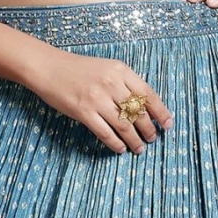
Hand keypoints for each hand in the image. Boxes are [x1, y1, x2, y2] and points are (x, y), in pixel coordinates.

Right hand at [26, 49, 172, 154]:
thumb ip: (125, 83)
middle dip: (149, 129)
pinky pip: (105, 132)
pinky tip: (121, 149)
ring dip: (134, 139)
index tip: (168, 124)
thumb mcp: (107, 68)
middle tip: (152, 139)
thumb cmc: (79, 69)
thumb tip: (144, 107)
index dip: (161, 112)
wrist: (50, 68)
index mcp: (120, 71)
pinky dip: (116, 143)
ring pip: (124, 125)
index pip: (148, 94)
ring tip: (140, 148)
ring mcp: (97, 99)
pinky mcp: (84, 112)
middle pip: (138, 112)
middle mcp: (111, 84)